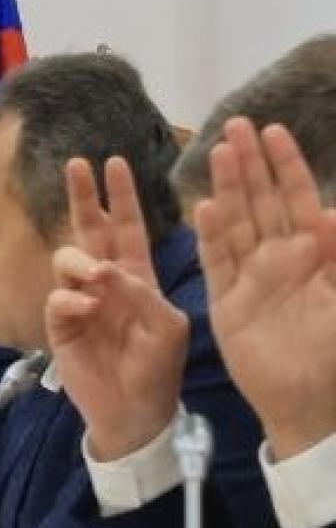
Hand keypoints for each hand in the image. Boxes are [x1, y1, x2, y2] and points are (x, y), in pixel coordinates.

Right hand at [45, 156, 189, 461]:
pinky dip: (70, 300)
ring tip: (93, 274)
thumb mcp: (167, 326)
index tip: (113, 162)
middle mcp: (105, 283)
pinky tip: (84, 308)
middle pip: (90, 230)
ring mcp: (79, 303)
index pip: (127, 227)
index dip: (120, 197)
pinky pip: (58, 300)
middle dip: (83, 197)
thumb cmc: (160, 368)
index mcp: (137, 277)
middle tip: (75, 164)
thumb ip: (140, 293)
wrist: (135, 411)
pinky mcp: (60, 327)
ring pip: (68, 261)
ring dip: (80, 260)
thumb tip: (103, 271)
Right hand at [198, 118, 335, 459]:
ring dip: (228, 188)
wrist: (307, 400)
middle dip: (251, 164)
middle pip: (261, 202)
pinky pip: (216, 262)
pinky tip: (204, 209)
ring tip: (220, 153)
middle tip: (236, 126)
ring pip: (236, 223)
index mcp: (312, 254)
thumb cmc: (333, 352)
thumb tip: (333, 210)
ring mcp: (250, 277)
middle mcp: (279, 258)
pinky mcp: (226, 302)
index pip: (296, 199)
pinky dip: (210, 237)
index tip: (274, 131)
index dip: (286, 165)